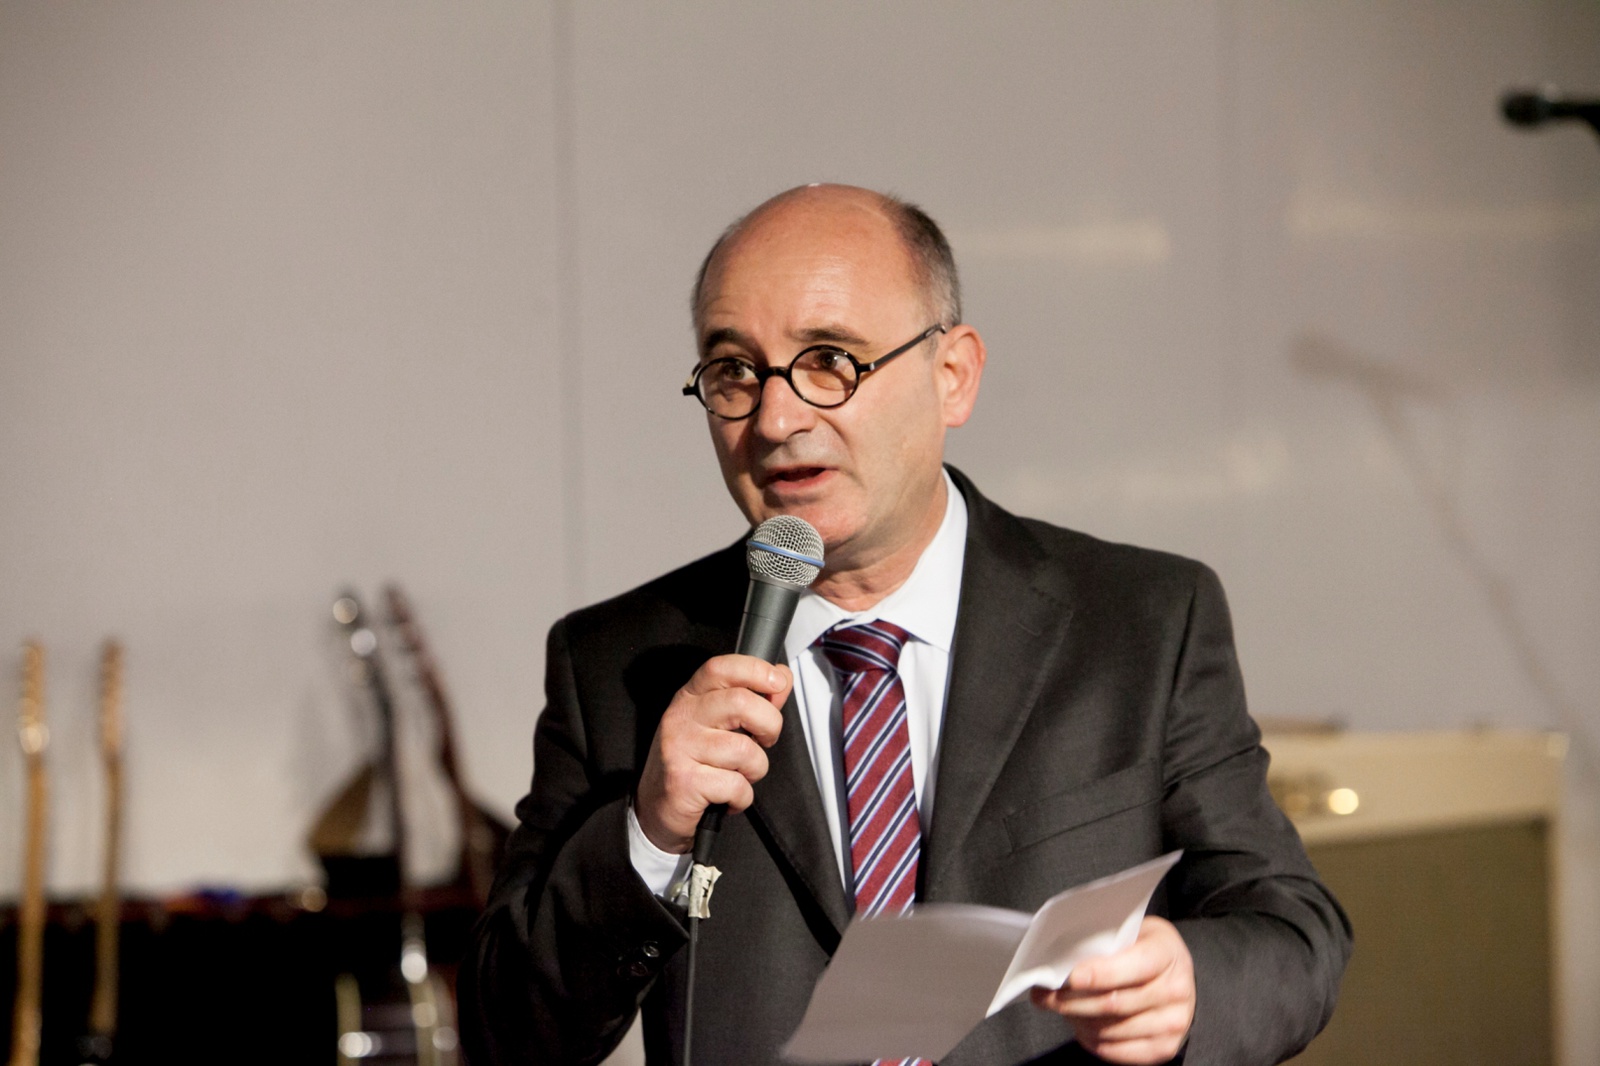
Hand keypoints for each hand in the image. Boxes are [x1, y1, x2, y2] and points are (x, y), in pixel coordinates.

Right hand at [634, 654, 790, 852]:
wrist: (656, 809)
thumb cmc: (692, 764)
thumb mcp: (718, 724)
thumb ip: (752, 699)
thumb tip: (782, 678)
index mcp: (691, 697)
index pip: (722, 668)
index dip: (756, 670)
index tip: (778, 683)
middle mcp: (682, 717)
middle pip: (741, 702)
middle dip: (770, 725)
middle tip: (764, 741)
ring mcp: (680, 748)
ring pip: (745, 749)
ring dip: (755, 769)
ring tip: (739, 775)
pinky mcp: (684, 781)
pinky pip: (736, 785)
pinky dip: (742, 797)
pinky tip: (728, 797)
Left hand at [1031, 917, 1194, 1064]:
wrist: (1178, 975)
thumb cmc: (1146, 949)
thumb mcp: (1133, 932)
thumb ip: (1106, 943)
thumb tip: (1061, 960)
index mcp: (1167, 953)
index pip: (1133, 966)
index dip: (1098, 974)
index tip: (1070, 977)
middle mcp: (1176, 990)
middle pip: (1114, 1002)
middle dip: (1071, 1001)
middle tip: (1044, 995)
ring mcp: (1173, 1022)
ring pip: (1111, 1029)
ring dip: (1078, 1021)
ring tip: (1060, 1008)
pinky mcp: (1165, 1047)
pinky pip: (1118, 1051)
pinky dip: (1093, 1041)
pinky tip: (1080, 1026)